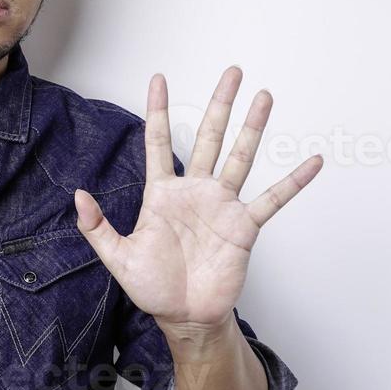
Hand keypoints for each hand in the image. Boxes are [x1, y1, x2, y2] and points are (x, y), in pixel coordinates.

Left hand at [74, 68, 321, 334]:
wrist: (184, 317)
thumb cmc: (153, 289)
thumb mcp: (117, 257)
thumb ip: (97, 227)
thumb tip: (78, 196)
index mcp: (162, 194)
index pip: (158, 142)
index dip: (158, 110)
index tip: (160, 79)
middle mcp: (195, 192)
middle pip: (208, 137)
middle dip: (220, 104)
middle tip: (232, 72)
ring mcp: (222, 206)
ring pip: (240, 156)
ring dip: (253, 127)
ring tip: (265, 96)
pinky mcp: (244, 227)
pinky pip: (273, 199)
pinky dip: (293, 181)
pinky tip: (312, 162)